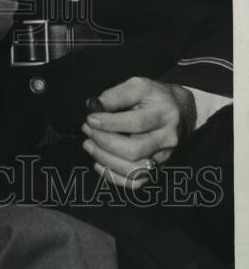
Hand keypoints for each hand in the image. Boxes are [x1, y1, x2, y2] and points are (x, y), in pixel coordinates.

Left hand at [81, 76, 195, 189]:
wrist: (180, 111)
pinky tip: (99, 163)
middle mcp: (167, 138)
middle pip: (134, 150)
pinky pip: (135, 182)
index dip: (109, 123)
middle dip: (105, 142)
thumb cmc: (154, 97)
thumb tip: (95, 105)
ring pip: (134, 170)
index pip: (136, 123)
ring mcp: (164, 157)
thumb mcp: (139, 86)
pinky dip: (114, 176)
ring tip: (89, 145)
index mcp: (164, 114)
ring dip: (105, 160)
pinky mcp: (158, 169)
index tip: (90, 119)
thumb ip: (117, 94)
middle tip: (88, 131)